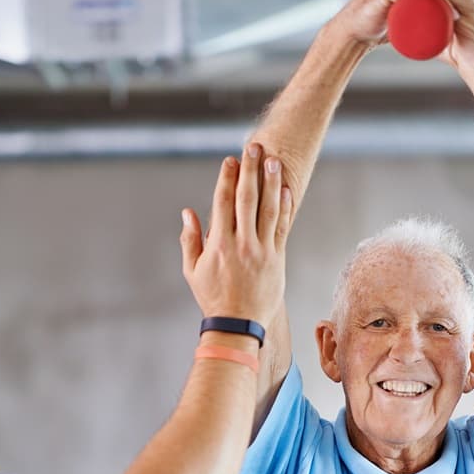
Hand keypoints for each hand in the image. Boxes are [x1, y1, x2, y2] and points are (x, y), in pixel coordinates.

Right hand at [180, 143, 290, 325]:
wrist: (237, 325)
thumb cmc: (212, 298)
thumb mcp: (192, 270)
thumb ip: (190, 239)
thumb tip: (188, 212)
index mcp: (219, 243)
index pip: (224, 202)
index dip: (227, 179)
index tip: (231, 161)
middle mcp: (241, 243)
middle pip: (248, 198)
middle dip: (251, 170)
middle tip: (254, 148)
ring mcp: (262, 250)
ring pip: (268, 209)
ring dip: (271, 183)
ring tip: (274, 161)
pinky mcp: (277, 259)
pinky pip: (281, 227)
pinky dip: (284, 208)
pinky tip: (286, 190)